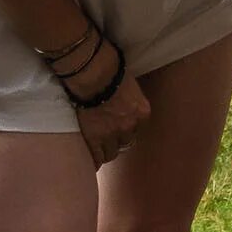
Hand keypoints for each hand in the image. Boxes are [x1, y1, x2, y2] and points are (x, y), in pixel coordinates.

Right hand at [67, 44, 151, 166]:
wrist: (93, 74)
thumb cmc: (110, 70)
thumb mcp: (129, 83)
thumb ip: (129, 97)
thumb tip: (124, 98)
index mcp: (142, 112)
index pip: (137, 128)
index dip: (126, 127)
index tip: (119, 126)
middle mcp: (130, 126)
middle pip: (126, 142)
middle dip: (117, 139)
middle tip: (106, 136)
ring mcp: (111, 134)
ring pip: (112, 153)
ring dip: (105, 150)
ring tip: (96, 147)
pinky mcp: (94, 139)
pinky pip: (96, 158)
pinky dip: (93, 160)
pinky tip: (90, 161)